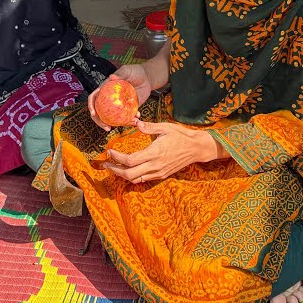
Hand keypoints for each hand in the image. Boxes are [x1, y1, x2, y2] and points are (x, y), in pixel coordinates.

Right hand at [88, 64, 160, 130]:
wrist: (147, 78)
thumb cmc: (135, 71)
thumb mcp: (127, 70)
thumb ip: (120, 74)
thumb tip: (111, 77)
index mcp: (106, 89)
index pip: (94, 98)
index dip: (91, 106)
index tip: (93, 113)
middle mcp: (110, 99)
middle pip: (100, 112)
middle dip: (101, 122)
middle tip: (107, 128)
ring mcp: (119, 105)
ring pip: (114, 117)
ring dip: (119, 124)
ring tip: (128, 124)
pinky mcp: (128, 109)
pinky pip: (127, 117)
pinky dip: (131, 120)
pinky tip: (137, 119)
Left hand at [103, 120, 218, 183]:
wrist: (196, 148)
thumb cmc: (181, 136)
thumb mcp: (165, 127)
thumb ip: (149, 127)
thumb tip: (136, 123)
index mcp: (154, 153)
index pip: (130, 160)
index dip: (117, 158)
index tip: (110, 152)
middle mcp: (155, 166)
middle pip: (129, 174)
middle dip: (115, 170)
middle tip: (106, 163)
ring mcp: (158, 172)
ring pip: (135, 179)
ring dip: (122, 175)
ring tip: (113, 167)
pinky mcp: (161, 175)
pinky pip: (143, 180)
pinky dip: (132, 177)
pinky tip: (127, 170)